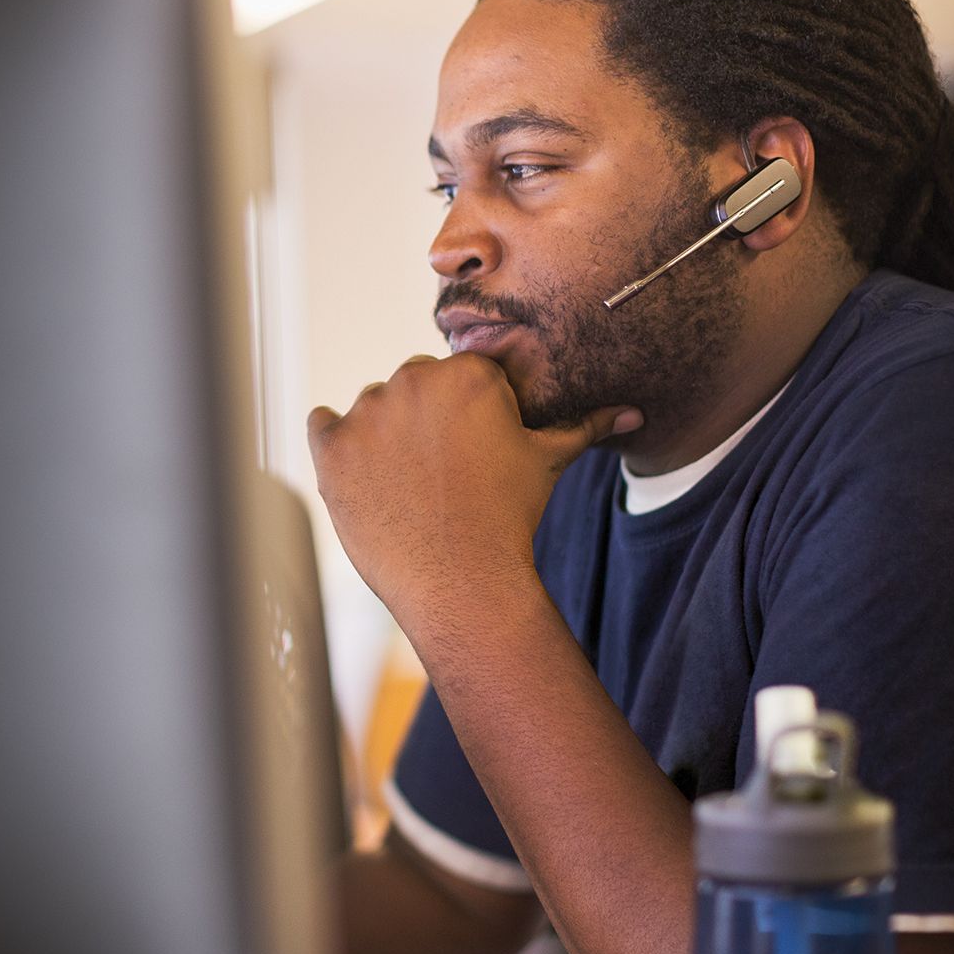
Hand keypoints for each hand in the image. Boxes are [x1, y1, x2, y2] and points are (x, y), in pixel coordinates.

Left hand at [306, 354, 639, 631]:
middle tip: (441, 476)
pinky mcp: (330, 447)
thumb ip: (584, 425)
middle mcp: (411, 380)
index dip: (465, 417)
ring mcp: (366, 412)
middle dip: (422, 422)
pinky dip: (335, 447)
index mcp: (465, 372)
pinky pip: (321, 426)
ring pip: (369, 410)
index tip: (470, 455)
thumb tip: (632, 411)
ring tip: (408, 488)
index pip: (456, 376)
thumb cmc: (509, 517)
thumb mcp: (546, 461)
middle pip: (411, 388)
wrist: (462, 581)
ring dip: (381, 437)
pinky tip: (364, 478)